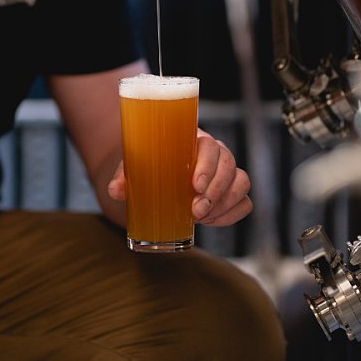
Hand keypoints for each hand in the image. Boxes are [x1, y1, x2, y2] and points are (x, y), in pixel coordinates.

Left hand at [107, 129, 252, 227]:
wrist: (154, 172)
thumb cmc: (147, 162)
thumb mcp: (133, 165)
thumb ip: (124, 175)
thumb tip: (116, 190)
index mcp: (193, 139)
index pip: (211, 146)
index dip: (208, 166)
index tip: (194, 186)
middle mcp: (215, 153)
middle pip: (229, 165)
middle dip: (215, 192)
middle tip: (195, 211)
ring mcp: (225, 173)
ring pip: (242, 182)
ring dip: (225, 203)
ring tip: (202, 217)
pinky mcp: (230, 194)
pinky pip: (244, 203)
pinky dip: (232, 214)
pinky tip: (212, 221)